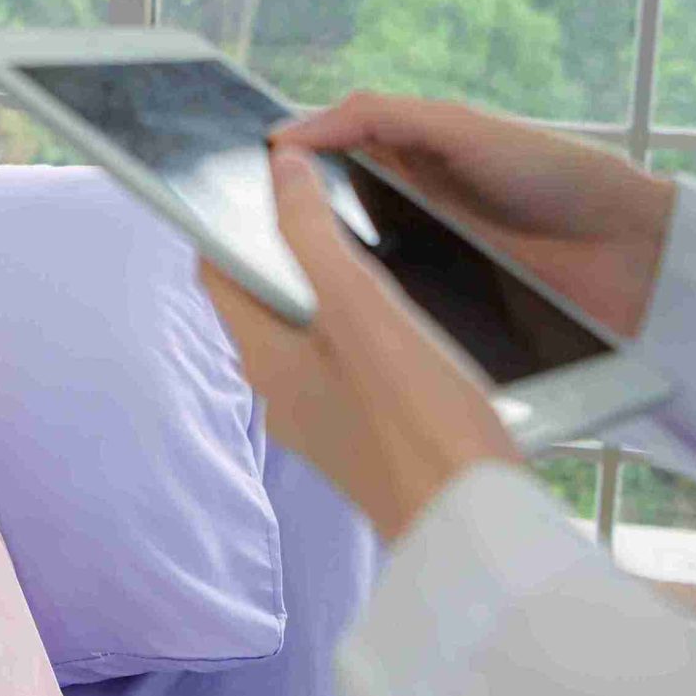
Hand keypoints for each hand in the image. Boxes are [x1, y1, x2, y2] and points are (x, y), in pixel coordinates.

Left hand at [199, 139, 523, 544]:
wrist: (477, 527)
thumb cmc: (419, 421)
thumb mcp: (361, 307)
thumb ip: (312, 234)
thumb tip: (282, 168)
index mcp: (264, 361)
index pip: (218, 273)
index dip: (225, 218)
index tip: (249, 176)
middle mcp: (283, 395)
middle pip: (264, 301)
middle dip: (282, 247)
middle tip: (318, 196)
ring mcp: (326, 420)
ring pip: (310, 333)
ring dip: (327, 286)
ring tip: (366, 241)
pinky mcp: (371, 438)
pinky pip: (350, 364)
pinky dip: (364, 326)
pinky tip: (409, 313)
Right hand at [271, 90, 676, 336]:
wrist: (633, 253)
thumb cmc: (556, 173)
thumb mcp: (461, 128)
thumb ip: (379, 117)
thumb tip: (289, 133)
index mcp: (408, 160)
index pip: (325, 161)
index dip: (282, 170)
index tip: (230, 183)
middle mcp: (410, 214)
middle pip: (330, 224)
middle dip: (288, 235)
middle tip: (246, 250)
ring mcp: (428, 269)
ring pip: (354, 278)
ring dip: (326, 286)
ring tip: (282, 297)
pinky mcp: (447, 318)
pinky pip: (394, 320)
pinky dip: (369, 322)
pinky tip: (343, 329)